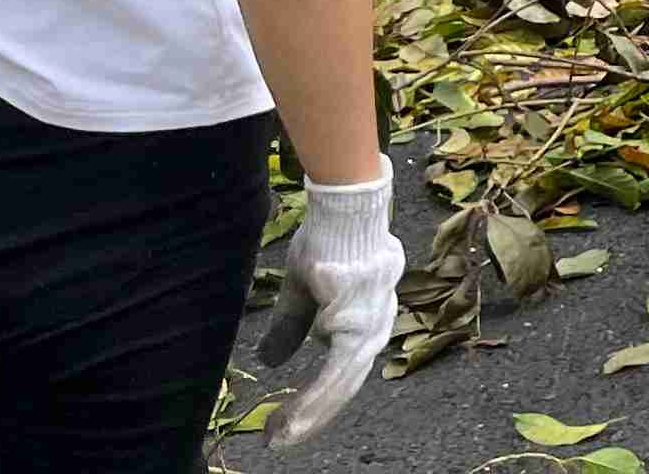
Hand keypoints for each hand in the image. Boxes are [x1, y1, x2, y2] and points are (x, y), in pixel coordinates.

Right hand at [260, 170, 401, 444]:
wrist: (344, 208)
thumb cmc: (329, 241)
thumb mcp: (304, 290)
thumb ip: (293, 325)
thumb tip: (271, 361)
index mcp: (368, 318)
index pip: (345, 369)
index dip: (319, 398)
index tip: (288, 422)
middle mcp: (377, 326)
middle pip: (345, 384)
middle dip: (313, 416)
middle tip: (279, 440)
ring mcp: (371, 326)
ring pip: (341, 385)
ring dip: (310, 415)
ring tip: (281, 437)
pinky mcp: (356, 325)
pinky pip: (335, 373)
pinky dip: (313, 399)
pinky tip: (293, 420)